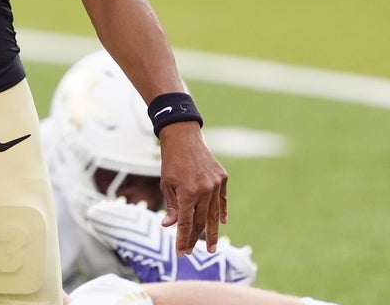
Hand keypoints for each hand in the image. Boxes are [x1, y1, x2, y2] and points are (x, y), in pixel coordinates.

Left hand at [157, 121, 227, 254]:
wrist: (183, 137)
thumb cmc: (171, 161)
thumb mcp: (166, 184)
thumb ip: (171, 206)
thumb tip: (169, 226)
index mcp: (187, 192)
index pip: (186, 223)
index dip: (183, 239)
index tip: (181, 253)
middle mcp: (204, 189)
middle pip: (201, 221)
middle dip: (196, 238)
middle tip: (192, 252)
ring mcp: (215, 184)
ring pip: (214, 213)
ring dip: (212, 231)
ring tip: (211, 247)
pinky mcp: (222, 178)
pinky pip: (222, 200)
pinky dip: (221, 212)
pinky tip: (221, 223)